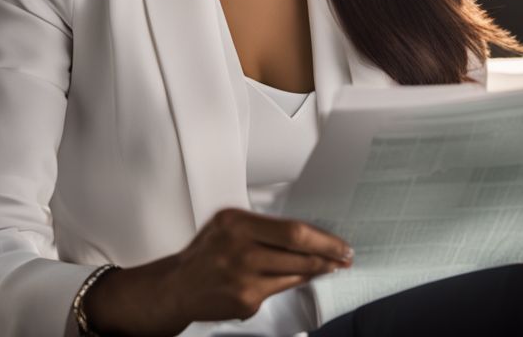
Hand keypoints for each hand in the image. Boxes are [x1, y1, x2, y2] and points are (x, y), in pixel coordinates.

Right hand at [83, 207, 352, 335]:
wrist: (177, 287)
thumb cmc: (205, 254)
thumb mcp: (226, 226)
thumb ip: (261, 227)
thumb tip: (305, 232)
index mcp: (235, 222)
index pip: (292, 230)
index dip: (322, 238)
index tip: (339, 242)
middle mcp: (238, 248)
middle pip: (298, 250)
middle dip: (329, 254)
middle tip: (345, 256)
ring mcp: (242, 276)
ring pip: (294, 273)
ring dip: (317, 270)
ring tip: (330, 267)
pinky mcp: (245, 300)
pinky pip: (280, 290)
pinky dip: (292, 283)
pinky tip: (299, 279)